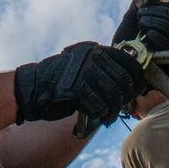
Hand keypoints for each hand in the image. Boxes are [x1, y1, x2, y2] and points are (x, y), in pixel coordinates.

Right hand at [13, 42, 145, 125]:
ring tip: (109, 117)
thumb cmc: (61, 81)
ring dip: (114, 110)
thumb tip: (133, 77)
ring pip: (114, 95)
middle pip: (124, 80)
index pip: (127, 61)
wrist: (32, 89)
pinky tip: (98, 117)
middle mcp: (91, 58)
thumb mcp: (82, 65)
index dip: (136, 77)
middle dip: (126, 97)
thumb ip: (102, 66)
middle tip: (124, 107)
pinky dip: (101, 114)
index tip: (137, 89)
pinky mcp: (76, 89)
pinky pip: (99, 106)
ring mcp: (83, 72)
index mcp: (94, 50)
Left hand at [113, 0, 168, 54]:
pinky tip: (148, 34)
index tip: (143, 8)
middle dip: (159, 13)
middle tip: (140, 16)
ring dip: (158, 22)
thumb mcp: (132, 19)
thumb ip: (140, 3)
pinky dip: (161, 37)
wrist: (120, 69)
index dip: (165, 7)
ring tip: (141, 23)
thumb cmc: (127, 45)